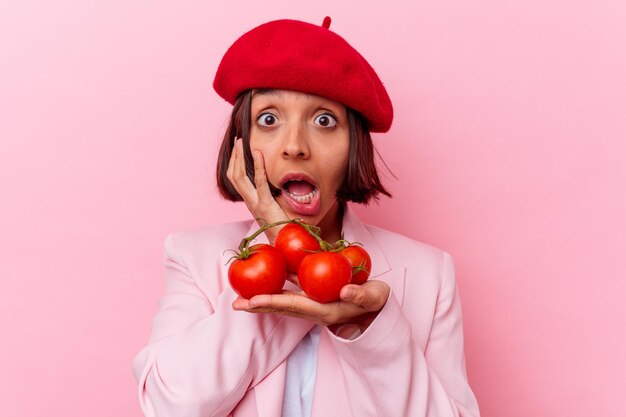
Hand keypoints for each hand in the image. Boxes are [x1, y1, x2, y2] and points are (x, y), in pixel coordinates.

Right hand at [226, 137, 287, 242]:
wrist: (286, 243)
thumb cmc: (285, 227)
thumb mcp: (278, 208)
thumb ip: (276, 195)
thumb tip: (284, 182)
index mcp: (252, 202)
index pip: (237, 180)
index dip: (234, 164)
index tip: (238, 149)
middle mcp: (250, 202)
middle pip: (233, 176)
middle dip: (234, 157)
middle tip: (237, 141)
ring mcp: (256, 204)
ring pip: (239, 178)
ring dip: (239, 158)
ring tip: (242, 143)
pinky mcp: (266, 205)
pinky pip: (259, 183)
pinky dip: (258, 167)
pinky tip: (259, 155)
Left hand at [232, 280, 390, 333]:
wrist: (377, 308)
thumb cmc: (375, 302)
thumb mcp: (373, 297)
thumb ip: (361, 294)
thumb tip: (345, 290)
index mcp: (326, 311)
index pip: (295, 306)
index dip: (274, 302)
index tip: (254, 300)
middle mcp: (314, 310)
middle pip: (282, 307)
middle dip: (258, 306)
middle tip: (235, 304)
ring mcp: (312, 304)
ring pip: (283, 301)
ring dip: (261, 300)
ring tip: (240, 297)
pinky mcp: (313, 296)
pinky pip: (290, 293)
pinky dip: (275, 288)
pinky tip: (262, 281)